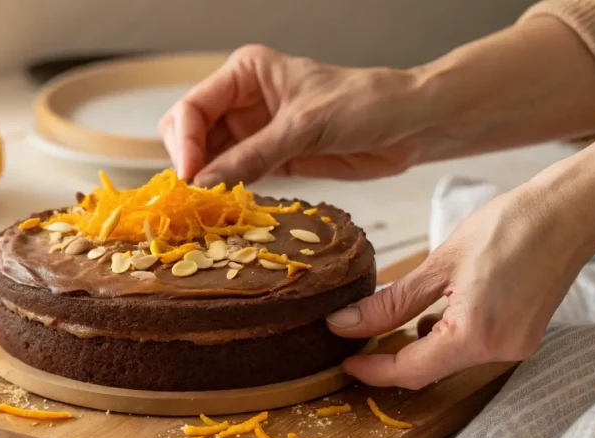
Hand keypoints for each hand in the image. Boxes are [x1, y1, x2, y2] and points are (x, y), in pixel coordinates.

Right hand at [158, 45, 424, 185]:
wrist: (408, 125)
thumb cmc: (364, 104)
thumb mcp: (304, 127)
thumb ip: (252, 155)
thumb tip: (204, 183)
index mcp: (245, 73)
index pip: (193, 107)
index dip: (186, 143)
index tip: (190, 177)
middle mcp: (241, 100)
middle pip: (190, 133)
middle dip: (188, 161)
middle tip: (194, 194)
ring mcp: (252, 132)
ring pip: (207, 159)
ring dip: (204, 182)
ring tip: (204, 207)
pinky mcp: (267, 159)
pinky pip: (232, 177)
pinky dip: (224, 193)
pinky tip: (223, 208)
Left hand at [326, 126, 594, 387]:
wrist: (568, 211)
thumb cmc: (509, 227)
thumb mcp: (438, 264)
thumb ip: (390, 302)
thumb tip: (346, 324)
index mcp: (475, 336)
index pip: (411, 370)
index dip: (373, 371)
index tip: (345, 362)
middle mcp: (499, 351)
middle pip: (430, 369)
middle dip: (391, 359)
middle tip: (357, 341)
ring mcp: (515, 346)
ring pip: (449, 359)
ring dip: (417, 347)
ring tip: (388, 323)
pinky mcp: (523, 336)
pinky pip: (471, 347)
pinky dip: (444, 336)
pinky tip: (431, 313)